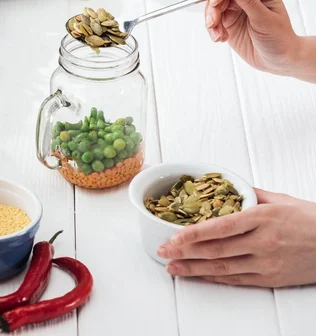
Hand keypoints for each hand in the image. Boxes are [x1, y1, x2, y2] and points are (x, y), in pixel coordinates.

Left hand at [157, 189, 315, 287]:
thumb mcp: (280, 199)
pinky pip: (236, 279)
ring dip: (194, 269)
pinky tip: (198, 276)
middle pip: (216, 249)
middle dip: (185, 252)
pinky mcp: (271, 278)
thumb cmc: (310, 219)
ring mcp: (266, 262)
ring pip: (223, 268)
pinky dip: (214, 278)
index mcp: (262, 217)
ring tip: (173, 268)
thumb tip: (225, 186)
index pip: (221, 226)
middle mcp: (263, 241)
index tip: (174, 236)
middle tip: (164, 252)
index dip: (194, 233)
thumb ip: (249, 194)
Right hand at [205, 0, 315, 81]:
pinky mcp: (227, 20)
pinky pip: (212, 20)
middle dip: (213, 7)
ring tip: (218, 35)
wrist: (276, 59)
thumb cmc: (279, 38)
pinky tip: (221, 38)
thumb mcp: (265, 20)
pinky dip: (212, 30)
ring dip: (211, 21)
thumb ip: (250, 2)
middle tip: (213, 23)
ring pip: (213, 5)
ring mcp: (235, 7)